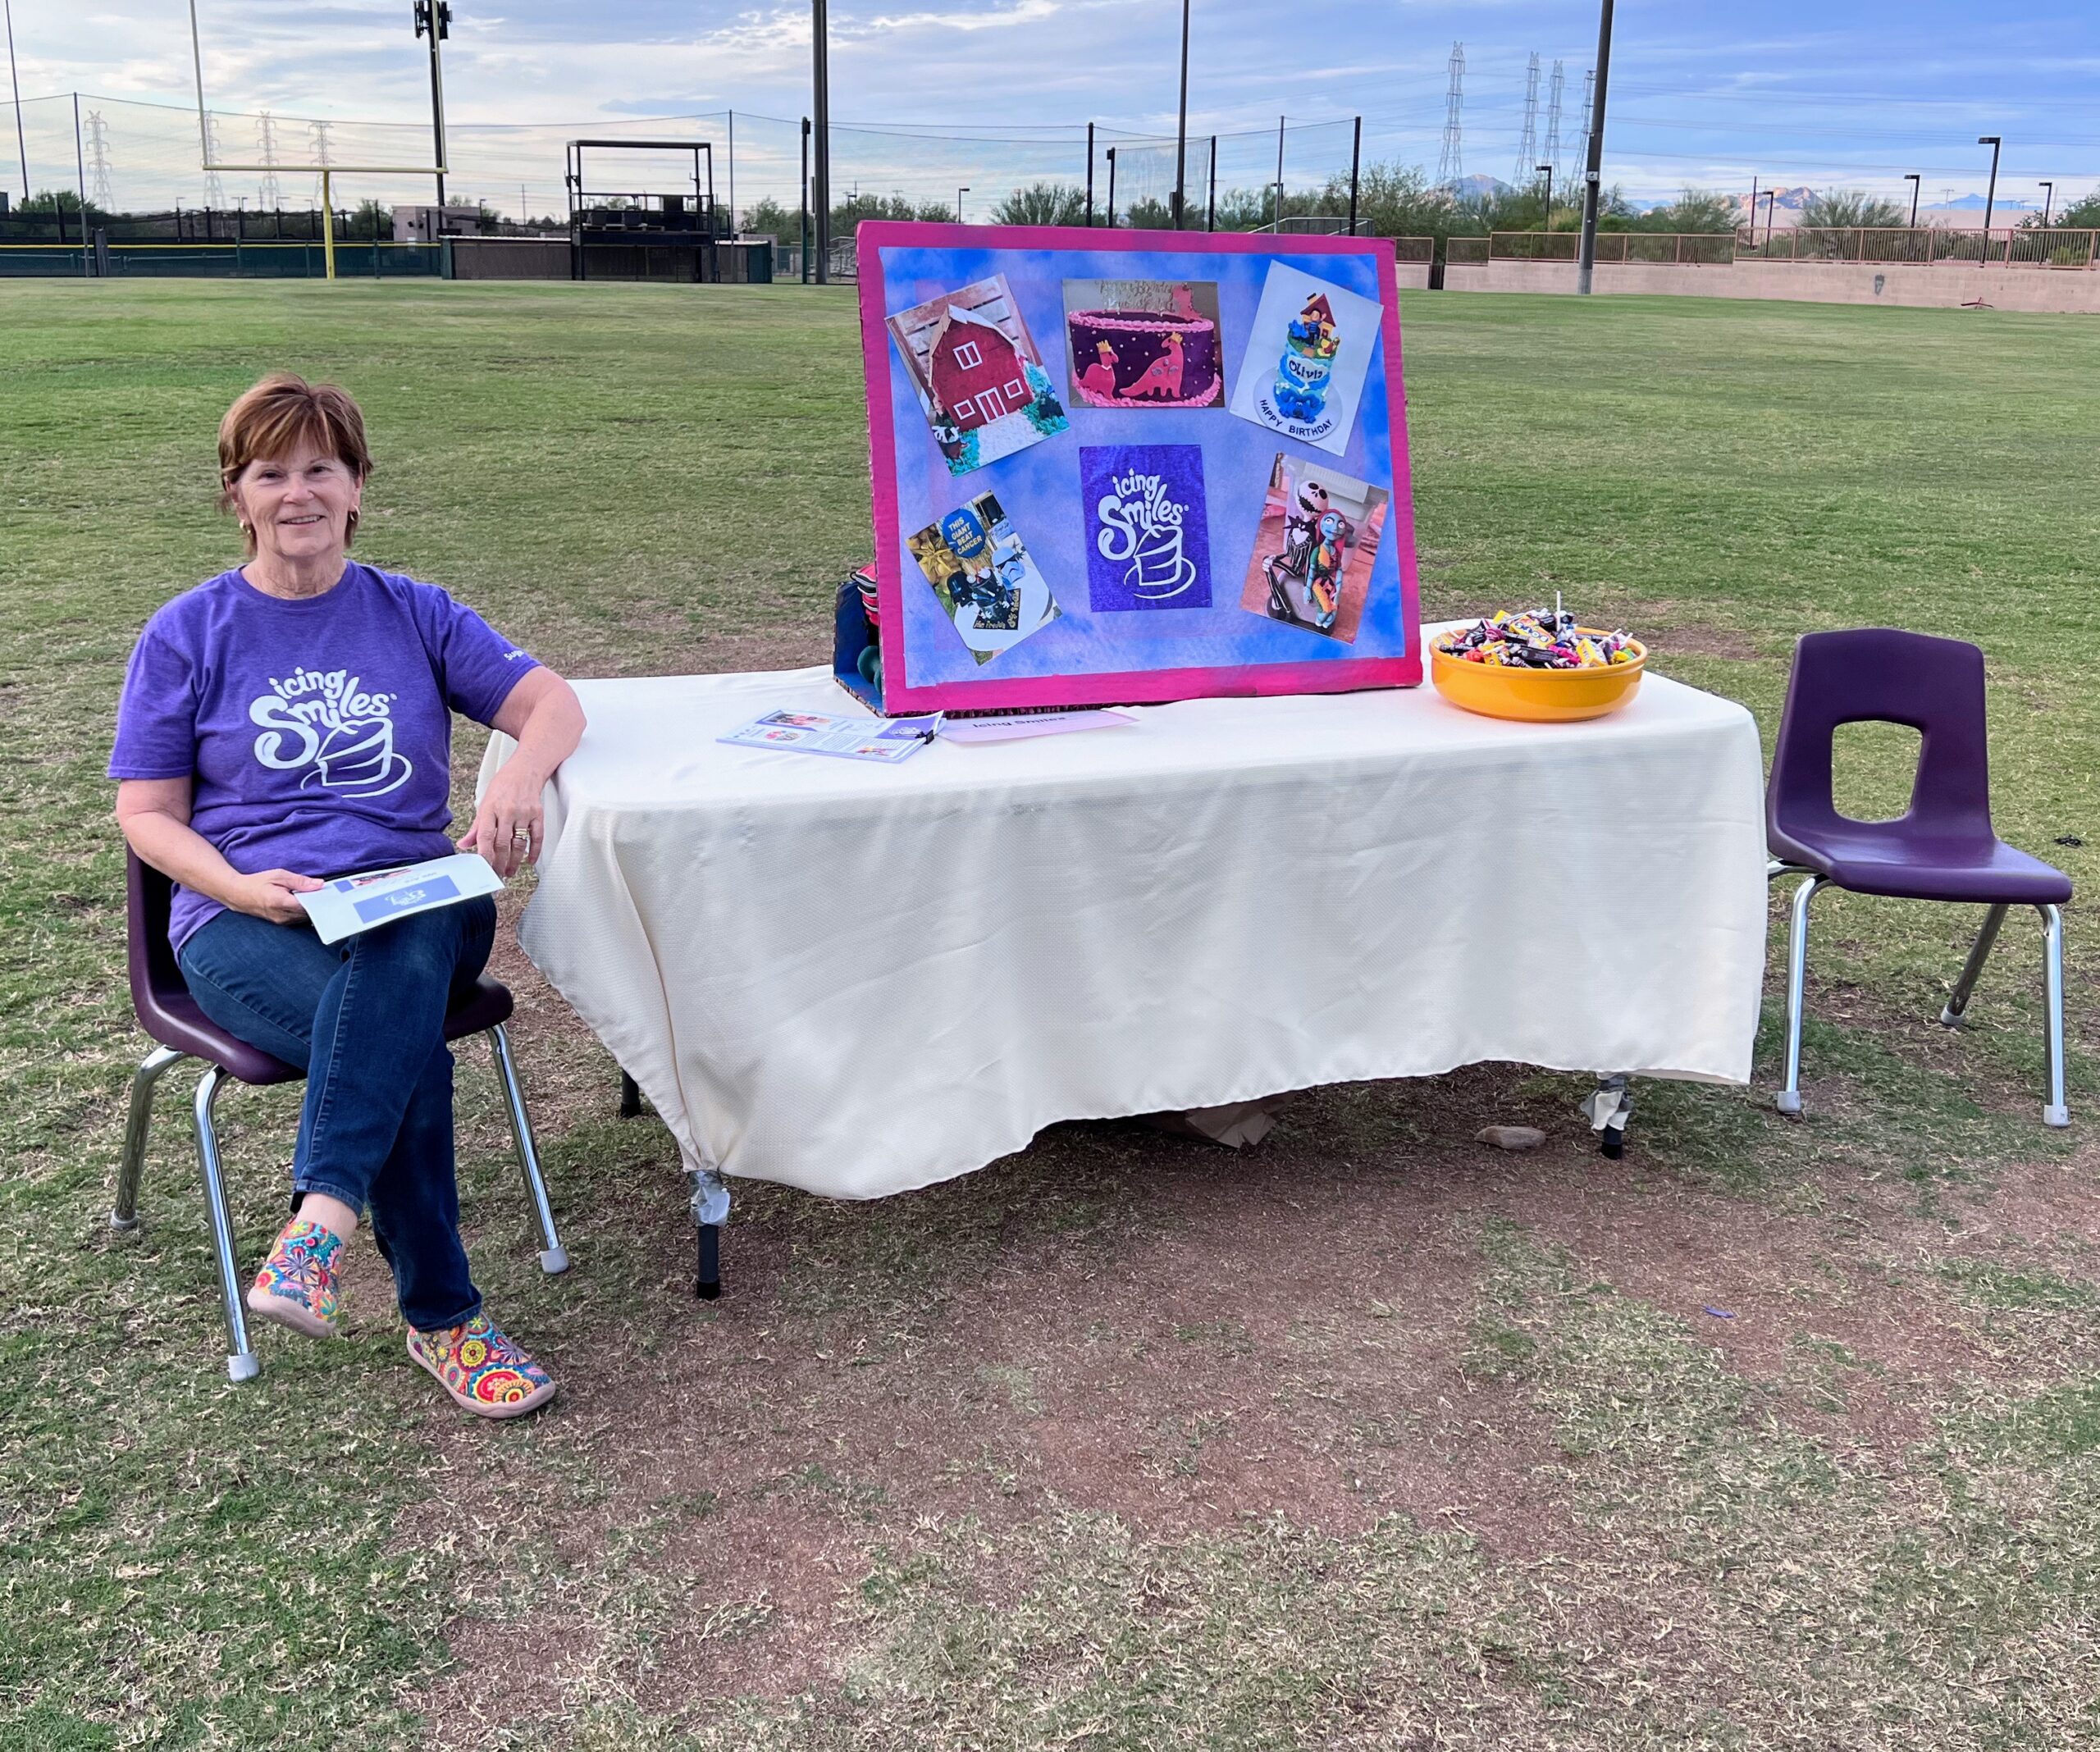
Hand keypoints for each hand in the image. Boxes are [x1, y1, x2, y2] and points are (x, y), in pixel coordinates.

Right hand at [228, 868, 323, 923]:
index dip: (320, 900)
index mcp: (281, 902)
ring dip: (311, 908)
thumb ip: (300, 881)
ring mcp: (281, 921)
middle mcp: (282, 915)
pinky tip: (305, 902)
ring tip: (315, 896)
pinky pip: (297, 918)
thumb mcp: (279, 875)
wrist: (238, 894)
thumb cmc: (257, 882)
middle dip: (317, 904)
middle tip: (326, 894)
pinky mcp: (280, 922)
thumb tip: (319, 884)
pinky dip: (303, 911)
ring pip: (304, 917)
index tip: (329, 894)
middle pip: (308, 913)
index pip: (308, 906)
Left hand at [458, 761, 545, 878]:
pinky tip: (529, 861)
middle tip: (497, 874)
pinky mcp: (538, 814)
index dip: (484, 854)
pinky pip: (537, 837)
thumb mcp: (485, 804)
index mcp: (491, 808)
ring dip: (515, 861)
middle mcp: (508, 811)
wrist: (525, 771)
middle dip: (500, 862)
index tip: (483, 868)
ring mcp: (524, 813)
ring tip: (510, 871)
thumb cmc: (503, 787)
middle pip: (503, 843)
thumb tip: (464, 845)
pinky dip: (534, 851)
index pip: (486, 836)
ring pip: (520, 843)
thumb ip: (476, 827)